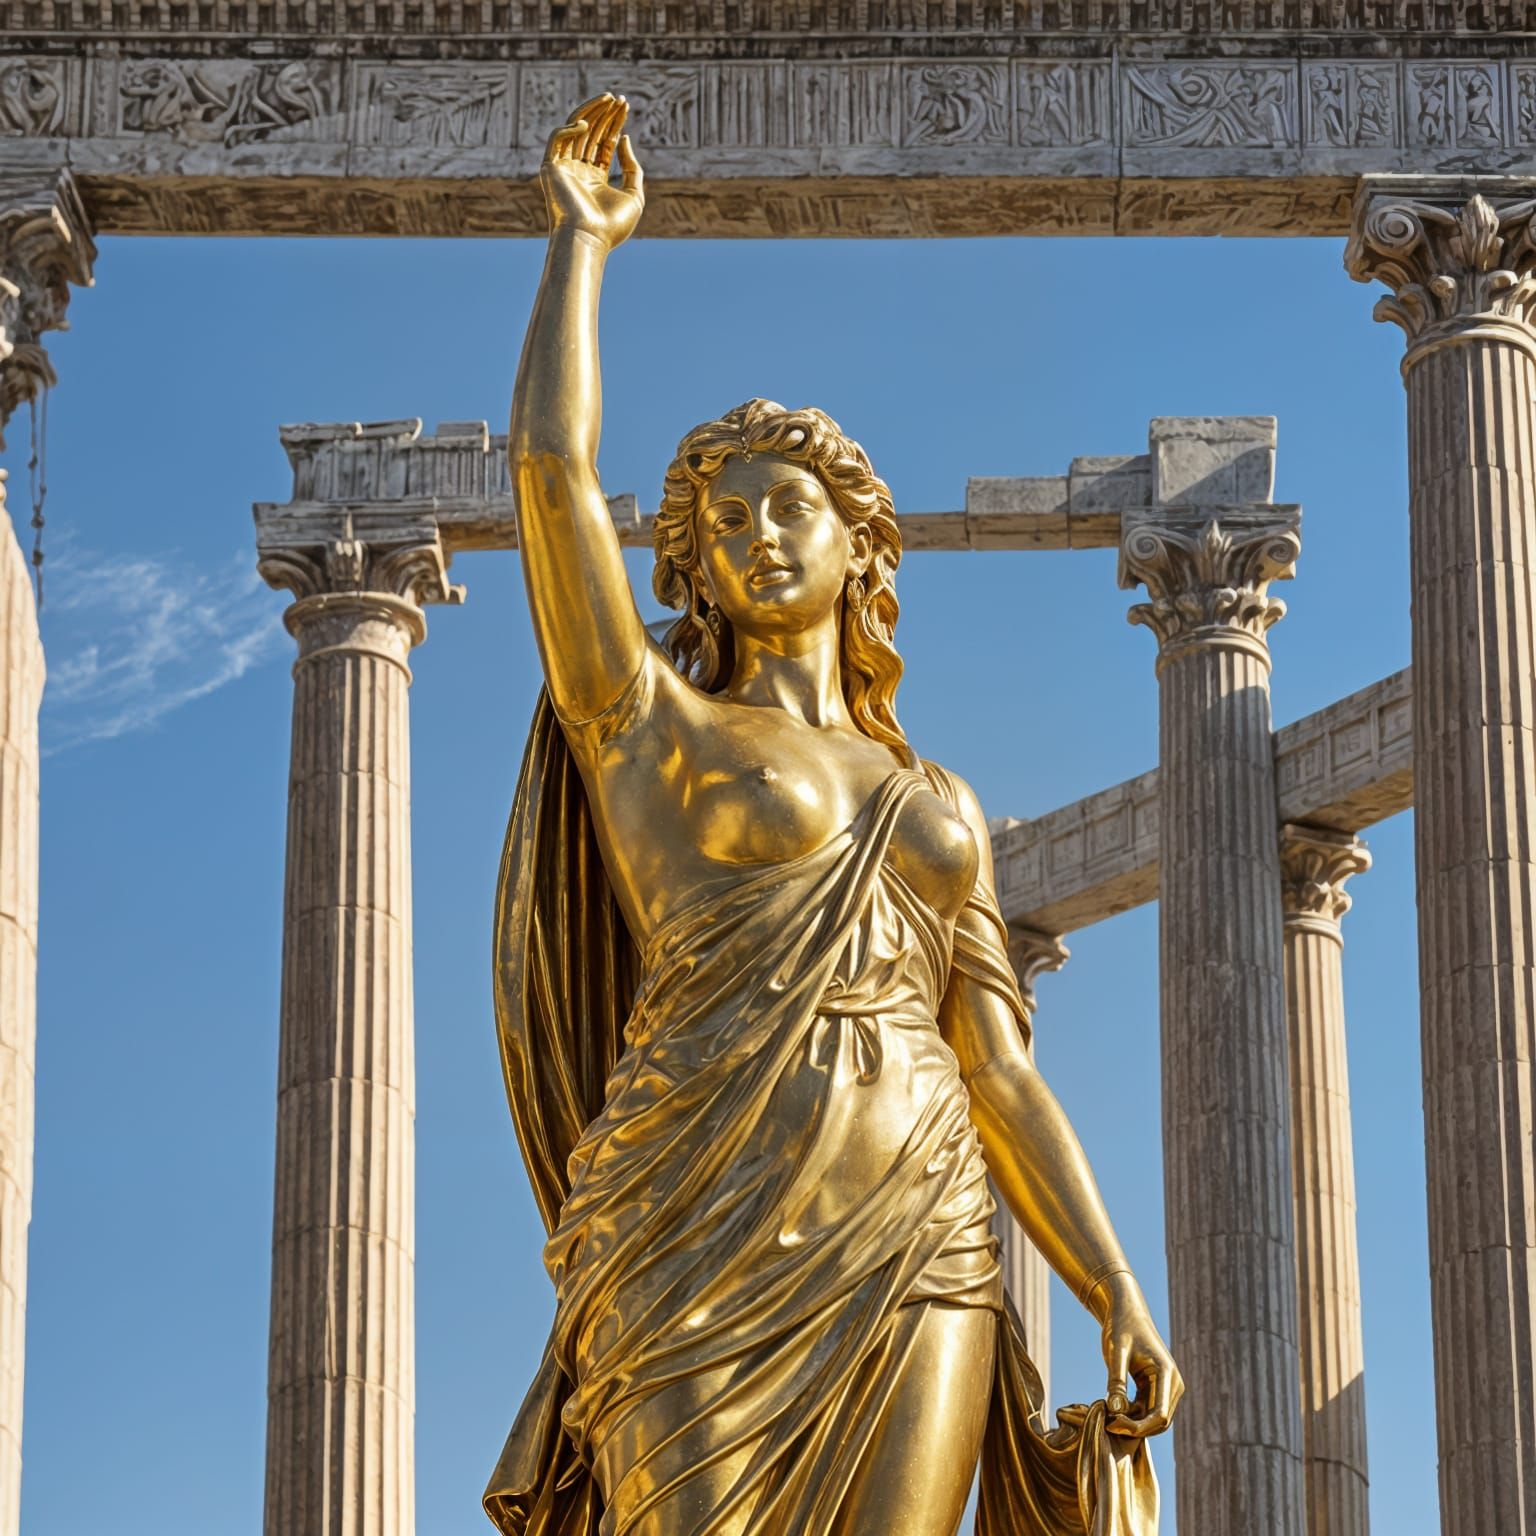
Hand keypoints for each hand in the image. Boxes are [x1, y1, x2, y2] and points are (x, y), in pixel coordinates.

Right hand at [540, 94, 644, 250]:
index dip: (615, 125)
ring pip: (575, 131)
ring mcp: (564, 169)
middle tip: (618, 98)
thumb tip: (624, 138)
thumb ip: (632, 168)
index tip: (625, 107)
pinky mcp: (551, 168)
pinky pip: (557, 139)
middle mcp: (579, 172)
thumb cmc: (612, 225)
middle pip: (592, 134)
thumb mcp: (634, 195)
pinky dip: (570, 128)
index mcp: (596, 179)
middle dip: (605, 115)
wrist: (588, 239)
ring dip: (591, 112)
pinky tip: (586, 125)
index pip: (604, 144)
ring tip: (608, 99)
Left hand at [1095, 1273, 1182, 1437]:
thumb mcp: (1116, 1351)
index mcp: (1167, 1374)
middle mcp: (1172, 1384)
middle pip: (1160, 1422)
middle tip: (1107, 1423)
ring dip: (1134, 1422)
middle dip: (1136, 1427)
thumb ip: (1117, 1381)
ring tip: (1108, 1415)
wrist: (1126, 1310)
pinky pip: (1147, 1410)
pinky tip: (1113, 1409)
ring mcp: (1166, 1387)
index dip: (1138, 1427)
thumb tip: (1116, 1412)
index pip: (1160, 1415)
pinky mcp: (1156, 1388)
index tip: (1112, 1423)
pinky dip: (1132, 1414)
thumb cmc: (1121, 1327)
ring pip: (1154, 1419)